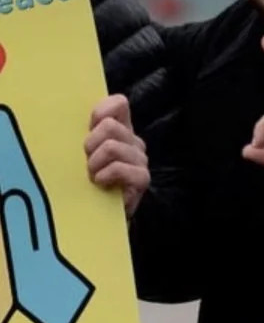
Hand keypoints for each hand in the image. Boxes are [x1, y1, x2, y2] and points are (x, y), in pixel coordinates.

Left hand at [85, 95, 149, 217]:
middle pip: (109, 126)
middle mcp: (133, 141)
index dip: (101, 111)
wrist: (100, 218)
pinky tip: (101, 184)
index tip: (89, 127)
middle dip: (90, 144)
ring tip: (92, 176)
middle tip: (86, 161)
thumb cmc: (88, 183)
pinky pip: (120, 168)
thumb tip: (62, 118)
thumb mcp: (83, 155)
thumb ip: (82, 135)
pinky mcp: (142, 178)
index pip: (119, 103)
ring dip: (95, 164)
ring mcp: (140, 159)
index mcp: (121, 130)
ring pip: (112, 146)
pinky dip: (105, 176)